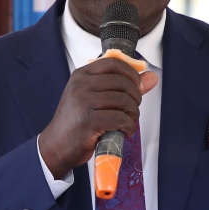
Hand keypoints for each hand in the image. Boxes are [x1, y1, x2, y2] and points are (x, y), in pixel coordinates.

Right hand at [38, 57, 157, 177]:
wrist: (56, 146)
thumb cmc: (76, 121)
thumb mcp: (94, 98)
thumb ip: (123, 86)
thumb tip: (152, 77)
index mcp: (81, 75)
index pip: (113, 63)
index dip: (131, 73)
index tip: (137, 86)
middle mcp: (81, 85)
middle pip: (122, 82)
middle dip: (135, 96)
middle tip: (133, 109)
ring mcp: (83, 103)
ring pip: (123, 100)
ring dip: (133, 113)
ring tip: (129, 121)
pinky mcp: (89, 121)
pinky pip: (120, 119)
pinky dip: (128, 126)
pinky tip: (125, 131)